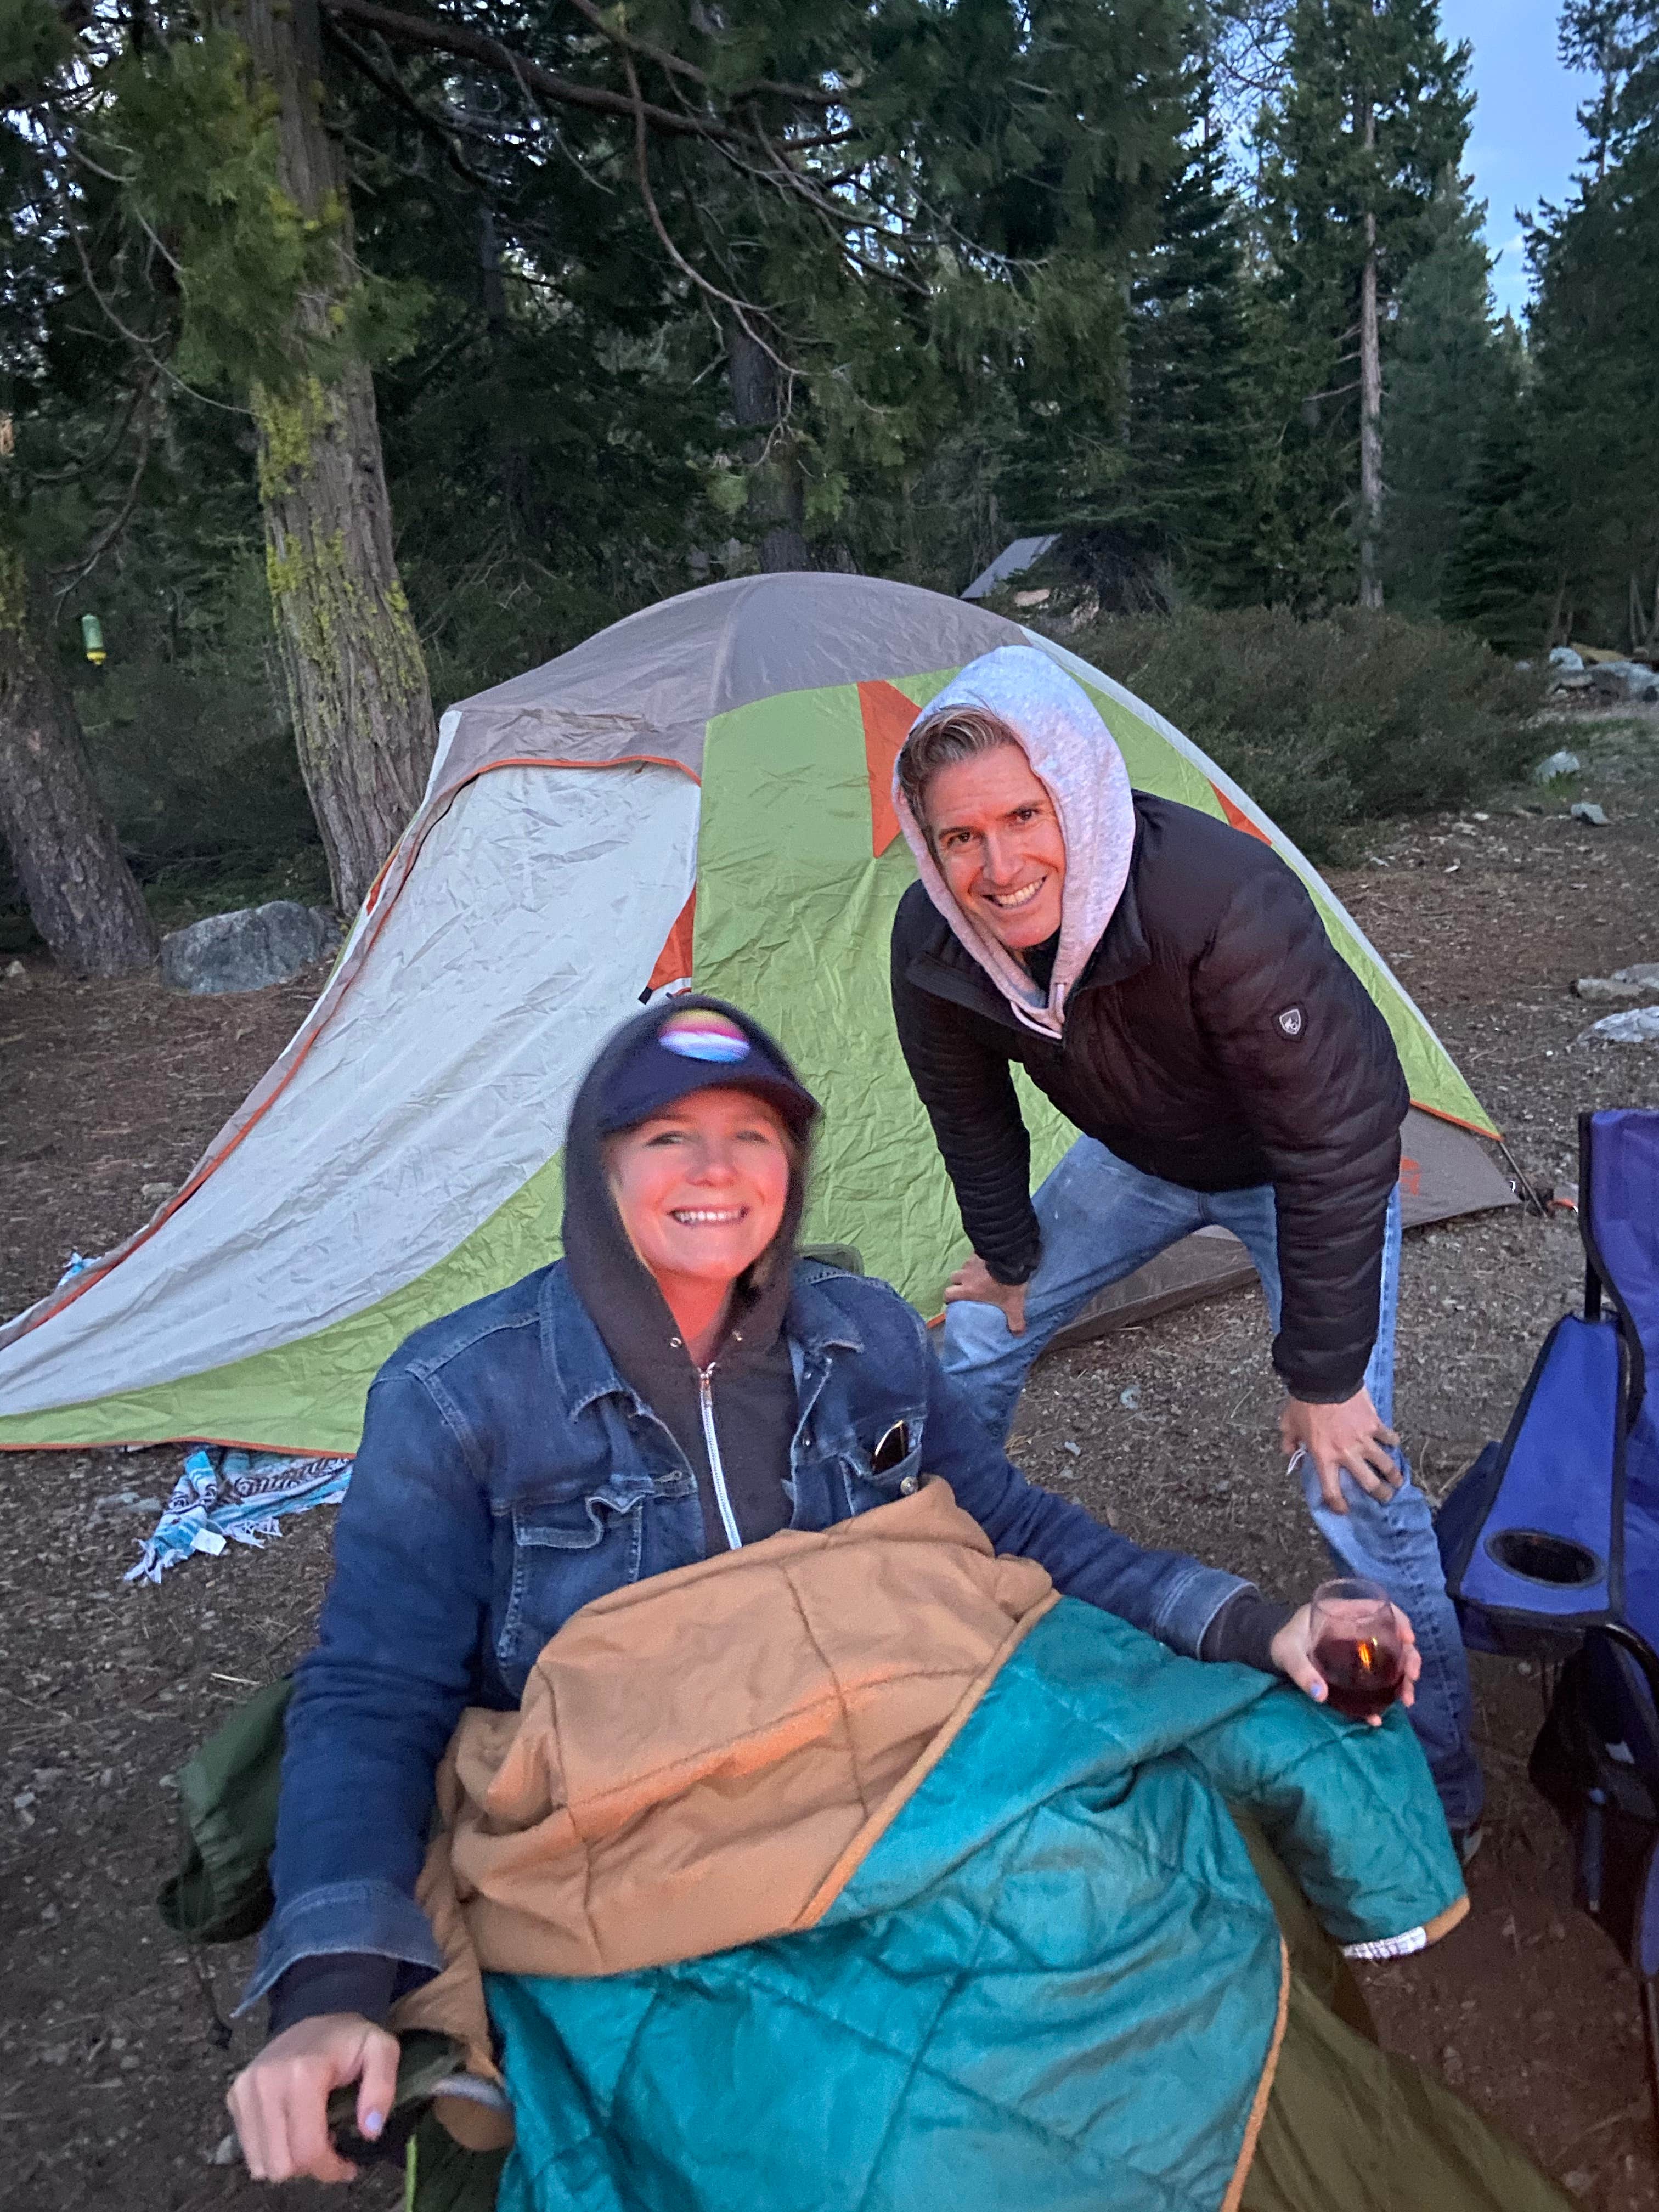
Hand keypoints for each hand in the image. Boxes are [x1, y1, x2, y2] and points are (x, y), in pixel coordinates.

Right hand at [228, 2012, 399, 2183]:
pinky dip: (271, 2150)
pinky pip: (249, 2150)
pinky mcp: (234, 2096)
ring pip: (261, 2164)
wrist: (315, 2009)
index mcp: (303, 2073)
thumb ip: (382, 2088)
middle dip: (309, 2166)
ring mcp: (246, 2089)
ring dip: (289, 2160)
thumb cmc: (348, 2038)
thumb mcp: (381, 2050)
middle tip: (329, 2147)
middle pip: (281, 2165)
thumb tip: (370, 2130)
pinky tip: (292, 2128)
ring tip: (310, 2135)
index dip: (330, 2169)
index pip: (307, 2150)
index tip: (348, 2165)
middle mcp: (266, 2082)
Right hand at [943, 1255, 1027, 1333]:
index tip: (954, 1300)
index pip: (948, 1294)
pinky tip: (986, 1261)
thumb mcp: (1013, 1305)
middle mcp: (965, 1275)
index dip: (949, 1298)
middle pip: (953, 1278)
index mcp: (968, 1290)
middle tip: (966, 1286)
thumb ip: (1015, 1320)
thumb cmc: (1007, 1285)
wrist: (1011, 1259)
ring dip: (968, 1270)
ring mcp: (970, 1261)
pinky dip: (977, 1259)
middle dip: (957, 1282)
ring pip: (963, 1266)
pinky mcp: (978, 1251)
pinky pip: (973, 1255)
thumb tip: (1018, 1335)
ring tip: (977, 1273)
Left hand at [1270, 1601, 1419, 1722]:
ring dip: (1403, 1677)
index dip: (1400, 1620)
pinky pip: (1376, 1676)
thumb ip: (1301, 1671)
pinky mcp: (1355, 1667)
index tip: (1409, 1640)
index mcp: (1342, 1613)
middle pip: (1393, 1636)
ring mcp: (1358, 1648)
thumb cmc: (1282, 1642)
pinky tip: (1381, 1714)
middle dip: (1409, 1657)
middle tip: (1413, 1678)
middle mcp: (1356, 1628)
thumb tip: (1320, 1695)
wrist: (1274, 1652)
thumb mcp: (1288, 1653)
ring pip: (1391, 1658)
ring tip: (1407, 1699)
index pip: (1379, 1607)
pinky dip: (1382, 1693)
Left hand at [1280, 1387, 1400, 1512]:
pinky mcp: (1375, 1424)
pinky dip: (1392, 1442)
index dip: (1338, 1504)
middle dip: (1380, 1494)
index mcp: (1324, 1457)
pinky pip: (1389, 1437)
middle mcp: (1347, 1454)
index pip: (1332, 1491)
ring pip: (1385, 1464)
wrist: (1323, 1380)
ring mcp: (1364, 1440)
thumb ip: (1289, 1443)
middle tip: (1385, 1498)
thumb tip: (1291, 1455)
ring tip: (1398, 1481)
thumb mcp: (1288, 1425)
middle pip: (1369, 1483)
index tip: (1343, 1509)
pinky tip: (1394, 1444)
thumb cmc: (1303, 1403)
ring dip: (1393, 1474)